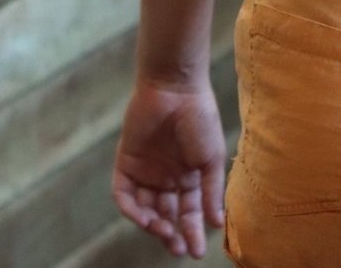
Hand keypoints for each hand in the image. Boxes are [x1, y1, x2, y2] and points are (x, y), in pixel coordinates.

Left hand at [113, 78, 227, 257]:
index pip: (189, 212)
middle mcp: (166, 178)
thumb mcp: (210, 159)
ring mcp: (146, 171)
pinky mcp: (126, 163)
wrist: (175, 88)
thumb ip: (210, 192)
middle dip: (171, 233)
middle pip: (166, 215)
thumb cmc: (199, 120)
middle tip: (177, 247)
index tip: (196, 252)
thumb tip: (217, 224)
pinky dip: (132, 209)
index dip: (192, 232)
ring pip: (145, 209)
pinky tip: (144, 218)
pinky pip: (124, 194)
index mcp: (189, 177)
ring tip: (163, 231)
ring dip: (152, 224)